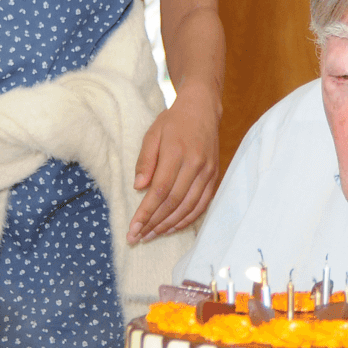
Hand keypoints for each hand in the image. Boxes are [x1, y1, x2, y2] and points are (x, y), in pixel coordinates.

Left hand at [127, 85, 219, 243]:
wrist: (203, 109)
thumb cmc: (174, 121)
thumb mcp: (153, 134)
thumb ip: (145, 161)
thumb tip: (138, 188)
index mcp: (177, 153)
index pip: (159, 190)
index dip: (146, 212)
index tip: (133, 228)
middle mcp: (195, 165)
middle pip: (173, 203)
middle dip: (154, 223)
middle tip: (138, 237)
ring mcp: (207, 173)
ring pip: (188, 207)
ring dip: (169, 225)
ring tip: (152, 235)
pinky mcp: (214, 177)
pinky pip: (201, 205)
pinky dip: (187, 219)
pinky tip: (173, 227)